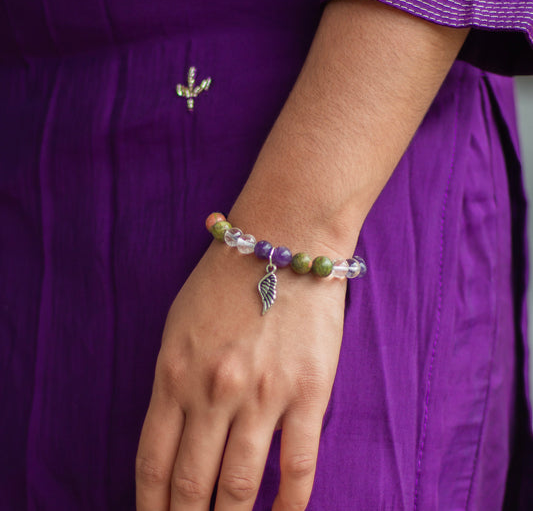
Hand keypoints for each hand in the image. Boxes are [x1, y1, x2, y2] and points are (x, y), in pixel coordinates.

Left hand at [135, 240, 346, 509]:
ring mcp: (262, 395)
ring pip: (241, 486)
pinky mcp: (308, 393)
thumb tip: (174, 436)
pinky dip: (291, 505)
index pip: (153, 464)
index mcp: (174, 374)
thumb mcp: (178, 324)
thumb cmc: (227, 279)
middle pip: (192, 484)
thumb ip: (172, 381)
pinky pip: (299, 466)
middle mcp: (213, 392)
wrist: (283, 241)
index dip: (150, 508)